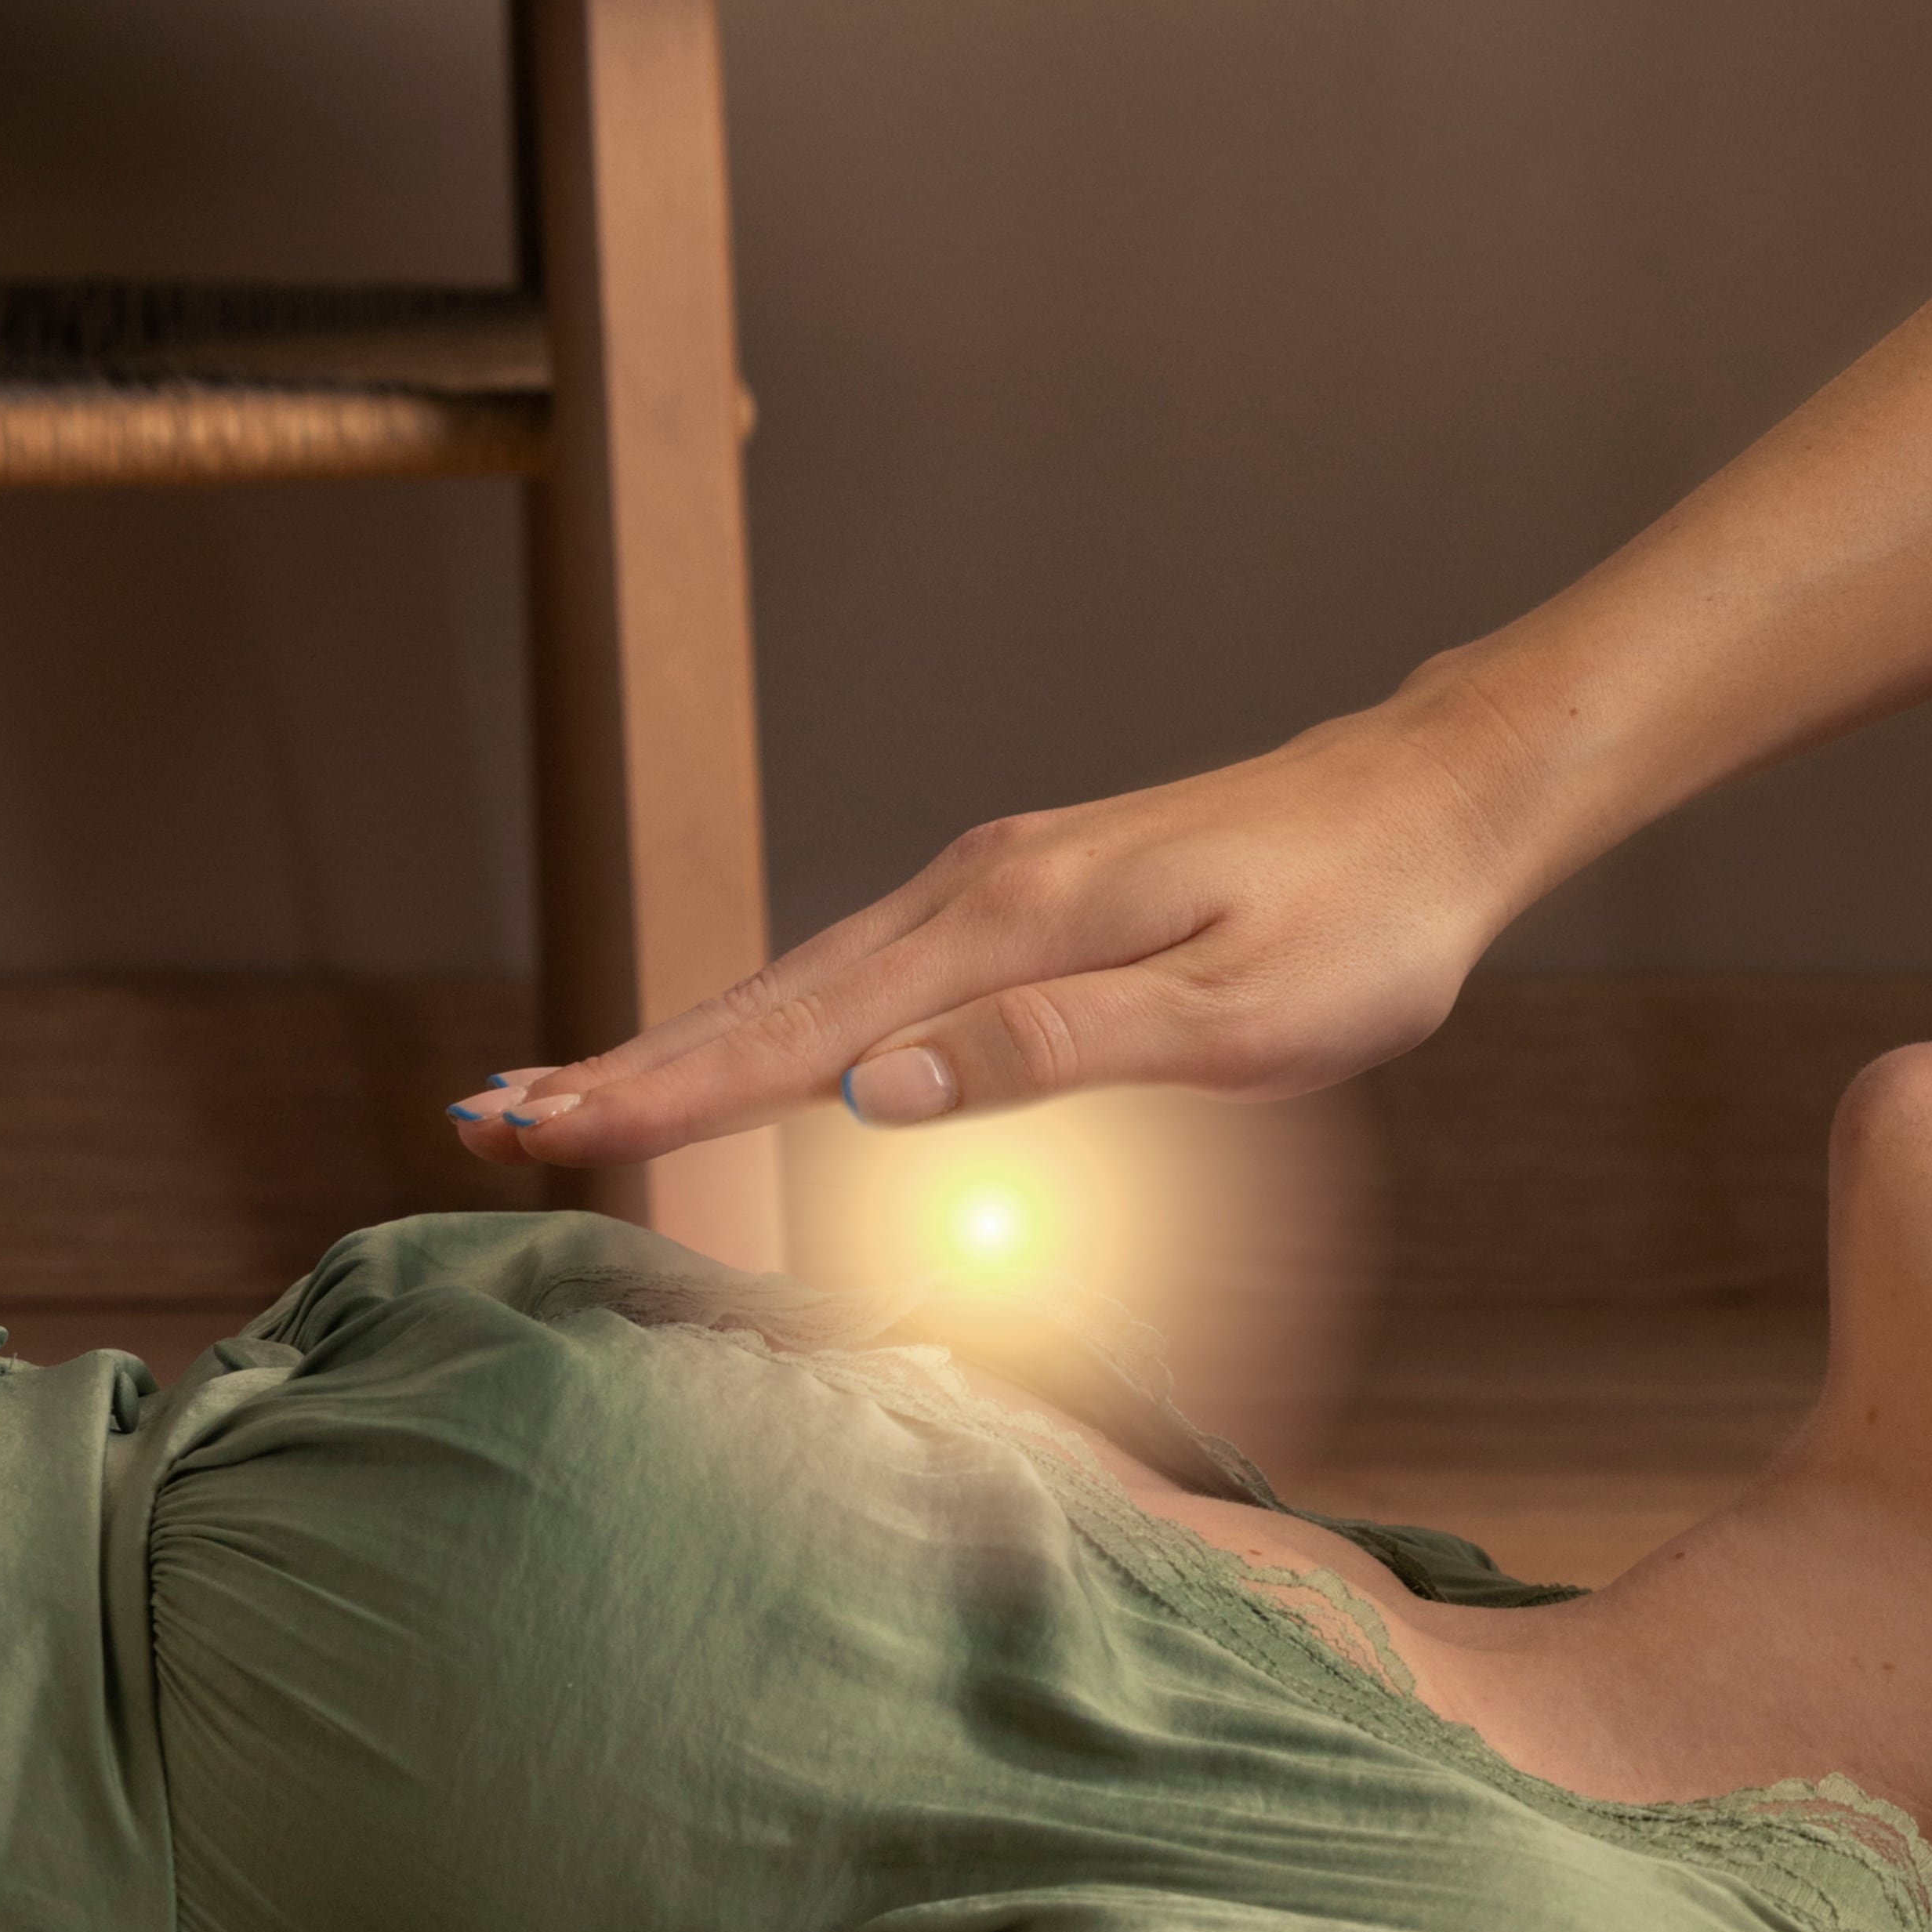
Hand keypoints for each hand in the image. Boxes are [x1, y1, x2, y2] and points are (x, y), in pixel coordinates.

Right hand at [448, 679, 1538, 1170]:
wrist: (1437, 802)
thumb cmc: (1364, 922)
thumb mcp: (1234, 1017)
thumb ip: (1052, 1050)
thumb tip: (874, 1091)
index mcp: (1012, 921)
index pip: (798, 1032)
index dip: (664, 1091)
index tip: (540, 1129)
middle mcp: (979, 885)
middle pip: (770, 994)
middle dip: (633, 1064)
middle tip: (493, 1121)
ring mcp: (999, 879)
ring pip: (808, 974)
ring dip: (691, 1038)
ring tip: (580, 1094)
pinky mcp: (1030, 888)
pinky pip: (869, 961)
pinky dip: (782, 1010)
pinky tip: (756, 1051)